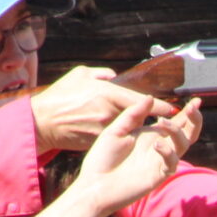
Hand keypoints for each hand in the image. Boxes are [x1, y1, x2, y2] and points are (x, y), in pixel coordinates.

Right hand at [30, 65, 176, 153]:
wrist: (42, 123)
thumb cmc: (59, 96)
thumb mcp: (79, 75)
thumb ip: (100, 74)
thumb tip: (114, 76)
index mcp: (107, 94)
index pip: (141, 101)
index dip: (160, 106)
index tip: (174, 109)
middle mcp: (109, 112)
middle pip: (138, 117)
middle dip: (147, 118)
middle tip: (159, 118)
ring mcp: (103, 129)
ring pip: (126, 130)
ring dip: (132, 128)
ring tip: (136, 127)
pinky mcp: (97, 142)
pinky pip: (113, 138)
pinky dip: (116, 136)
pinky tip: (116, 135)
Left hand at [73, 94, 200, 213]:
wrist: (94, 185)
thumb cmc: (103, 159)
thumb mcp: (116, 130)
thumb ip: (133, 114)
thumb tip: (151, 97)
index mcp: (151, 135)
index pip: (176, 122)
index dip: (187, 112)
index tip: (196, 100)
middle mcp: (159, 147)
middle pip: (187, 133)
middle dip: (194, 120)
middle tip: (193, 108)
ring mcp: (159, 161)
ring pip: (183, 145)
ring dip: (177, 131)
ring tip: (162, 122)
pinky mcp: (157, 176)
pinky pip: (171, 163)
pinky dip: (168, 152)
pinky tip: (157, 145)